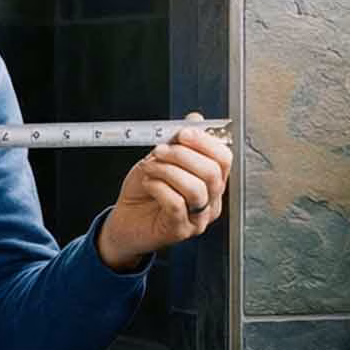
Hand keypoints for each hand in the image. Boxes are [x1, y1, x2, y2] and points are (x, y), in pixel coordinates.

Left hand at [95, 113, 233, 272]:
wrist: (125, 220)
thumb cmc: (145, 192)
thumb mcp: (161, 159)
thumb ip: (179, 142)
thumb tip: (196, 119)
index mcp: (211, 182)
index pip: (224, 159)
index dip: (205, 142)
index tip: (182, 133)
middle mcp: (210, 201)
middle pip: (212, 173)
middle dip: (182, 155)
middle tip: (159, 151)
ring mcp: (198, 219)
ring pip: (195, 189)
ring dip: (167, 171)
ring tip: (149, 167)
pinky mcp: (180, 230)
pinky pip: (176, 204)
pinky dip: (159, 188)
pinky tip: (148, 183)